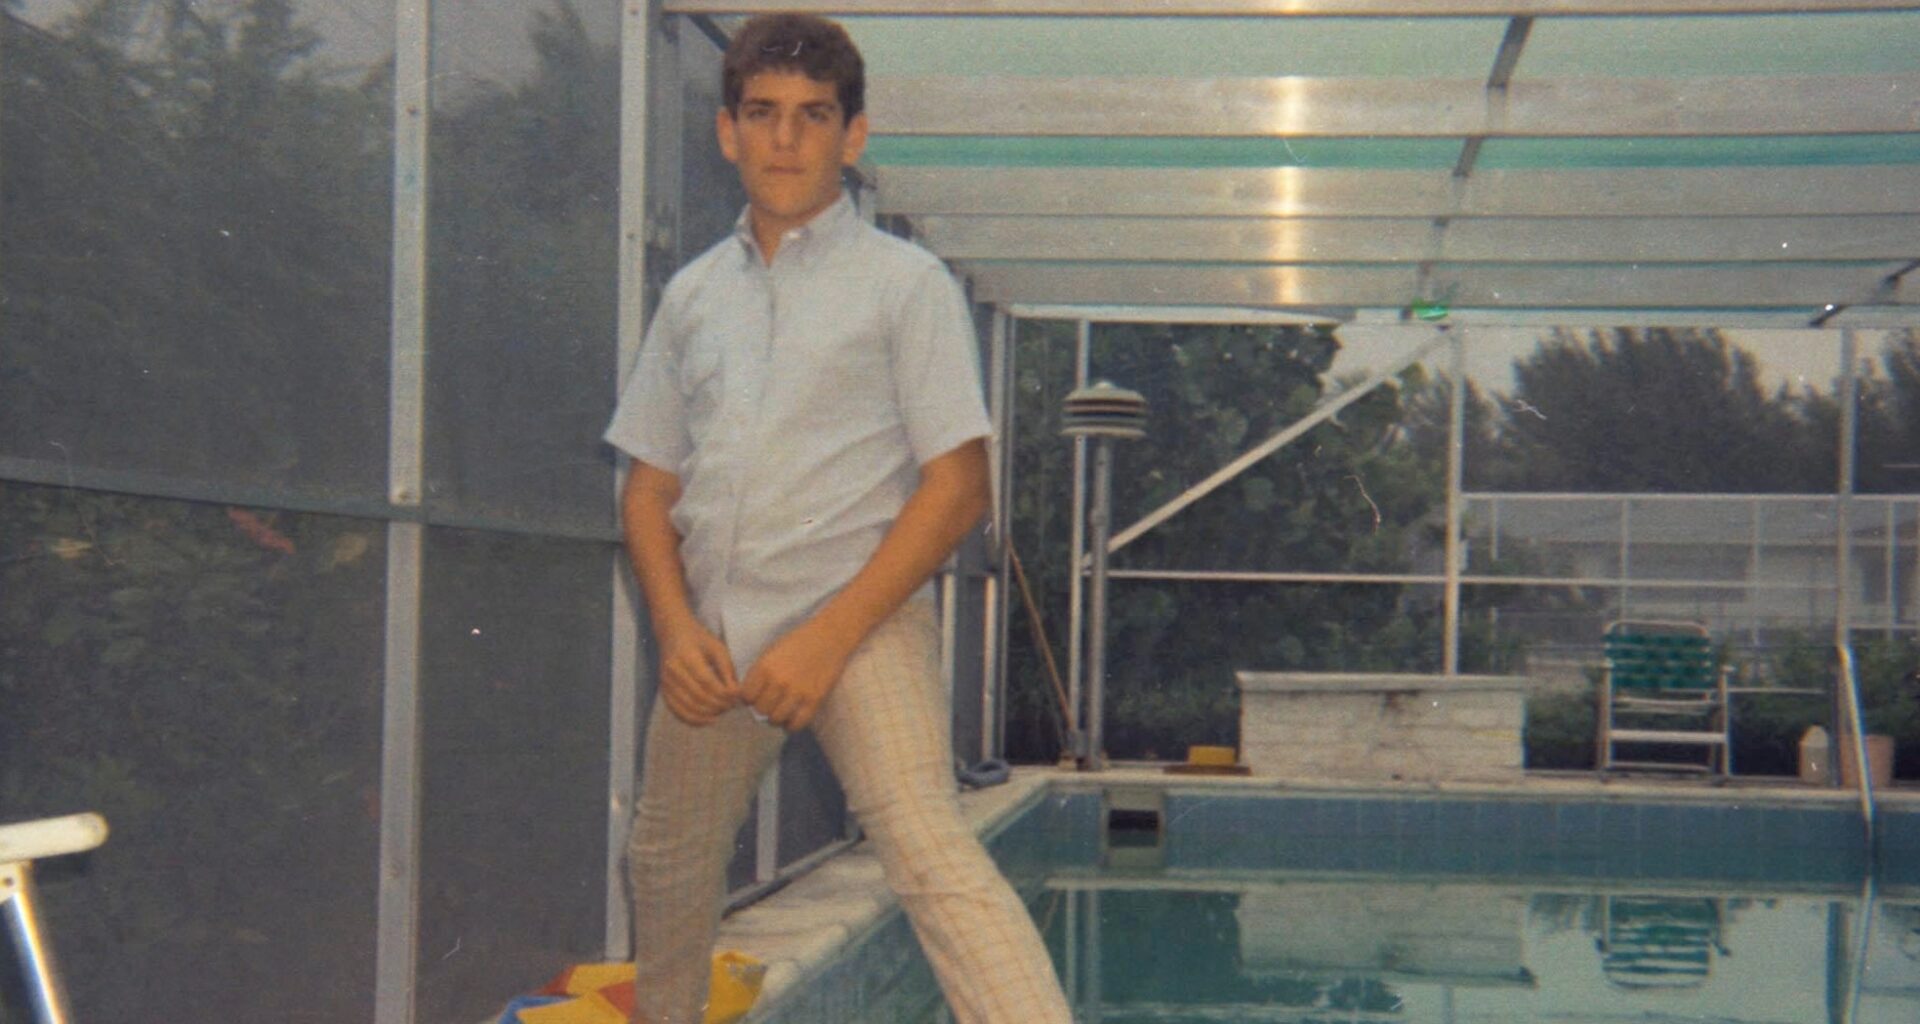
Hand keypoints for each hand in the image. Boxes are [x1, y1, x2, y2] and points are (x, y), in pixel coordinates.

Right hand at [656, 618, 739, 725]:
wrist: (672, 634)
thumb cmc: (699, 639)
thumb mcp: (717, 648)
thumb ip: (727, 670)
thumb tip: (736, 694)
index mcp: (687, 656)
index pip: (706, 681)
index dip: (723, 693)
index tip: (736, 697)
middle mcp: (673, 670)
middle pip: (698, 696)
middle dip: (718, 704)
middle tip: (732, 705)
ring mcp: (665, 682)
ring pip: (688, 707)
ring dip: (709, 714)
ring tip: (722, 710)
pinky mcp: (663, 690)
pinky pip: (677, 711)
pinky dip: (694, 719)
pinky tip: (709, 720)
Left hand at [742, 621, 856, 730]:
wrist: (830, 636)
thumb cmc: (798, 641)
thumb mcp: (772, 651)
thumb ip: (759, 672)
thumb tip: (748, 695)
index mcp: (765, 666)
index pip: (746, 696)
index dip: (749, 698)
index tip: (755, 696)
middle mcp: (779, 681)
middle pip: (760, 709)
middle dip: (762, 708)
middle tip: (769, 703)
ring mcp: (797, 691)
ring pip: (775, 719)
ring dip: (775, 717)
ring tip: (780, 711)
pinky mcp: (814, 699)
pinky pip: (796, 724)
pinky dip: (790, 725)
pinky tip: (791, 718)